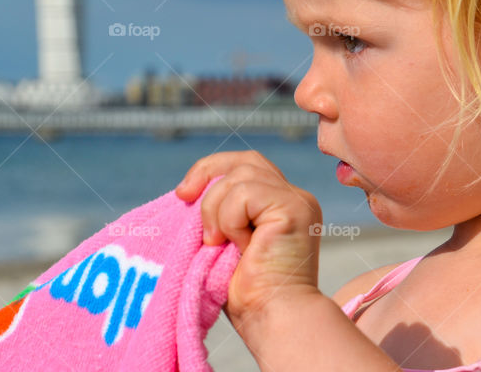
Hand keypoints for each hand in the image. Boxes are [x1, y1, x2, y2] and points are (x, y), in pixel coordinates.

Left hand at [175, 150, 323, 330]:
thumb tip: (188, 189)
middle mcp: (294, 197)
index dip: (211, 170)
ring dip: (215, 210)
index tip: (182, 194)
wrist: (270, 319)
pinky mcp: (295, 208)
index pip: (244, 164)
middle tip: (185, 202)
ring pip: (240, 176)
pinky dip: (229, 220)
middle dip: (207, 176)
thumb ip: (220, 210)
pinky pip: (245, 194)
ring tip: (219, 244)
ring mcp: (297, 201)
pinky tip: (239, 247)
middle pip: (243, 161)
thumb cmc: (246, 293)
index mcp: (279, 203)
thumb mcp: (225, 241)